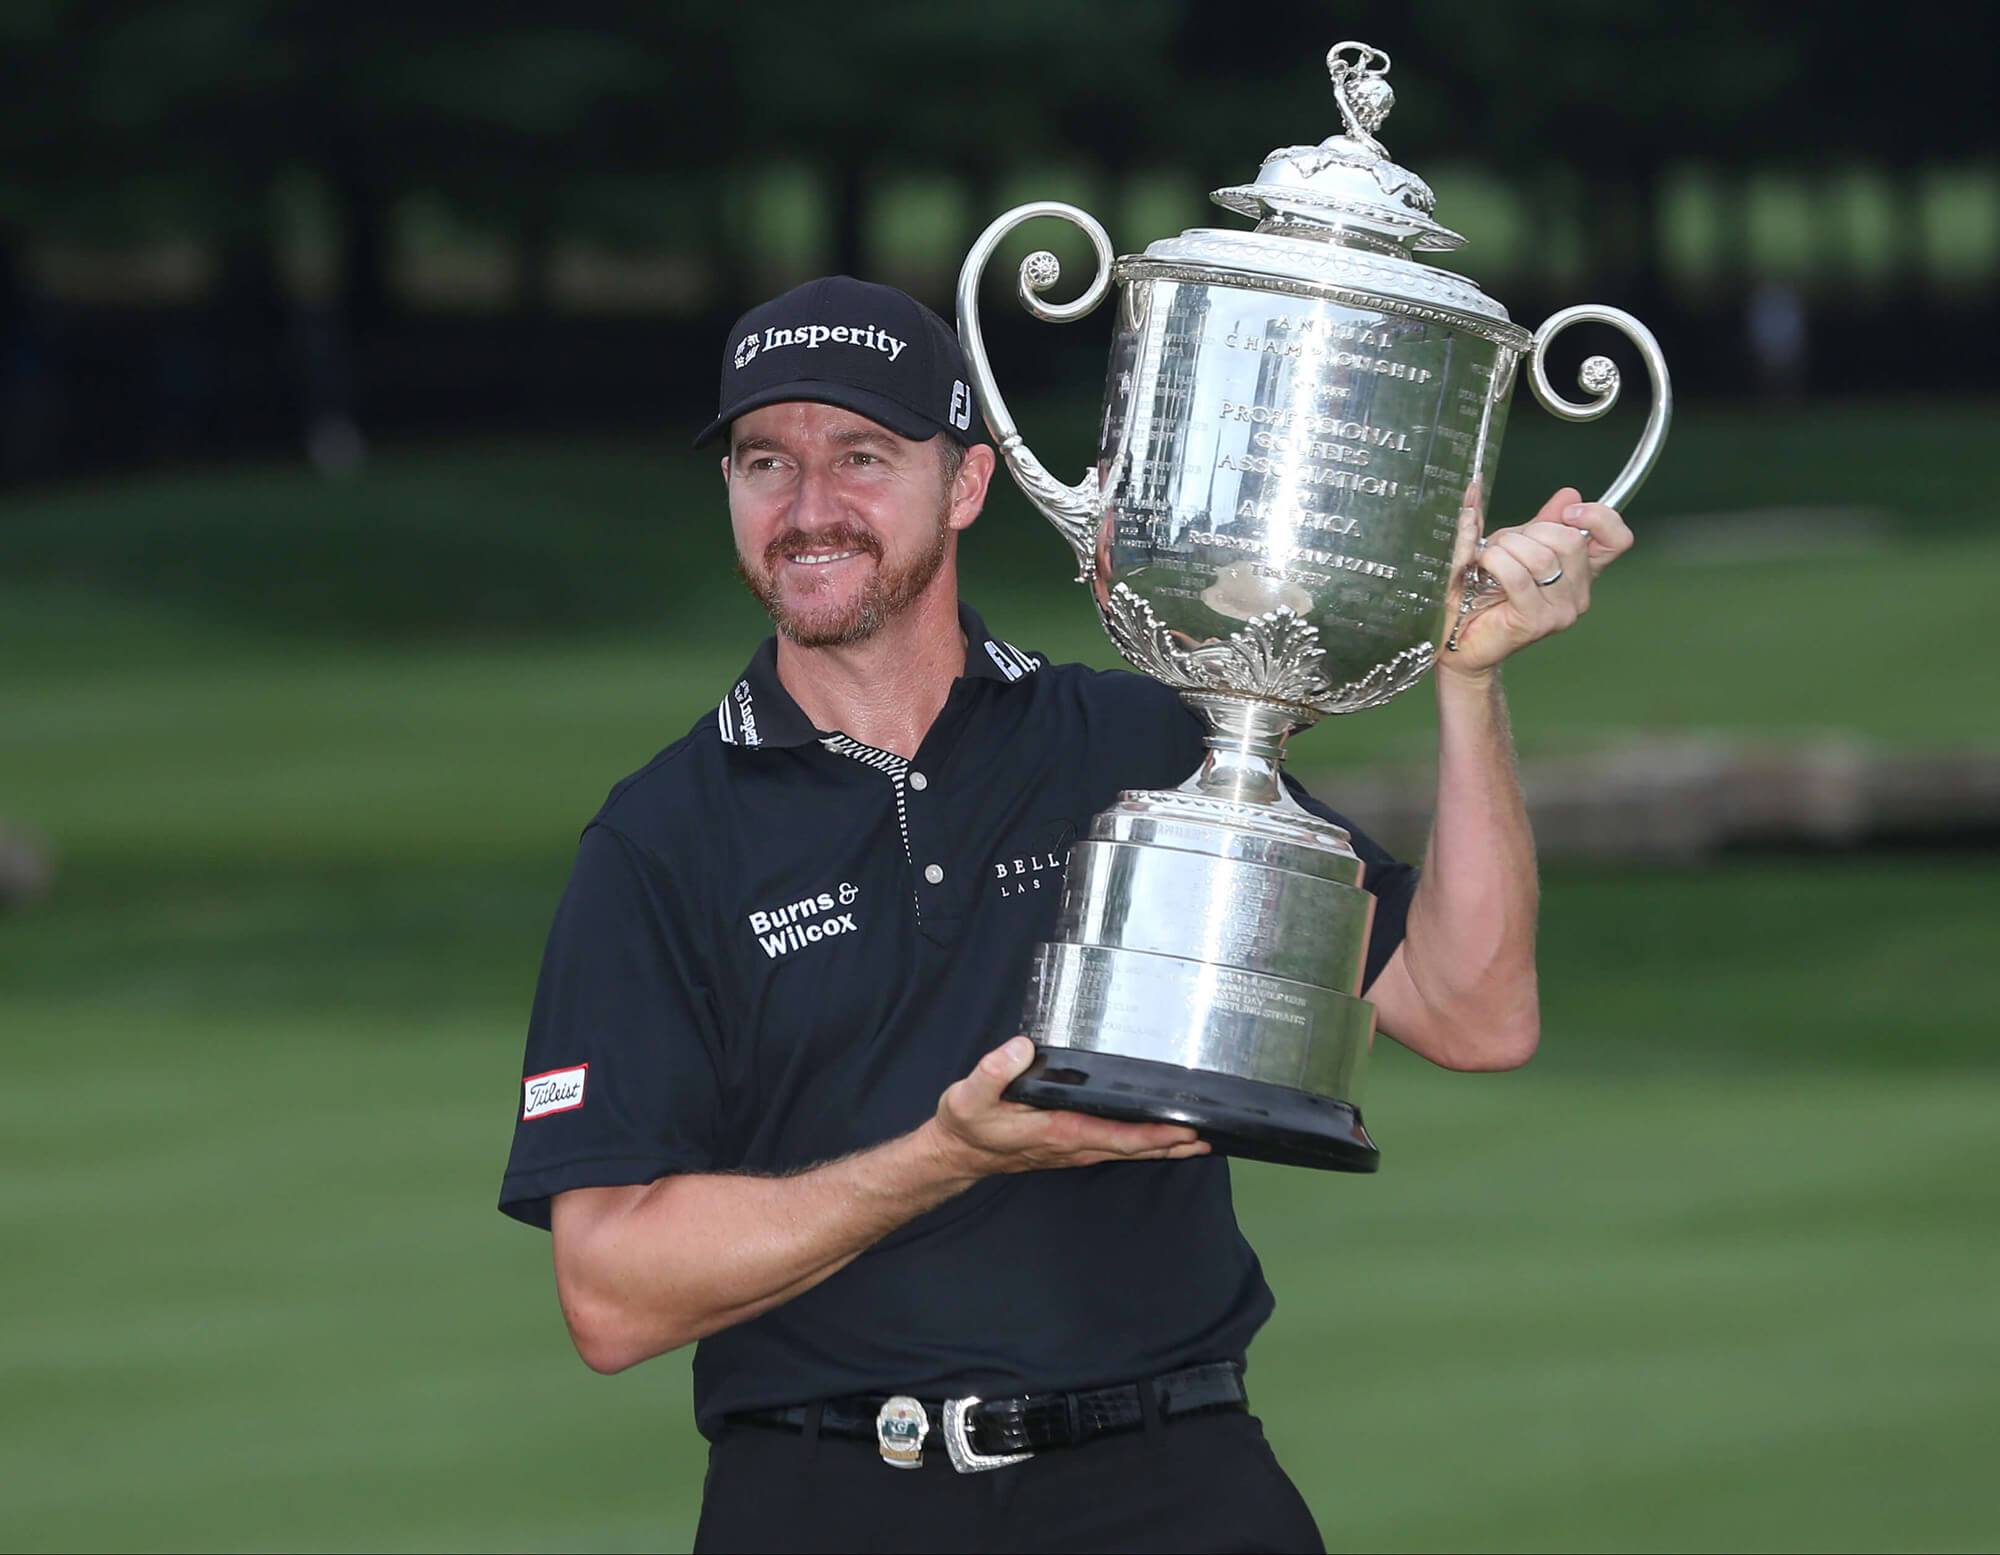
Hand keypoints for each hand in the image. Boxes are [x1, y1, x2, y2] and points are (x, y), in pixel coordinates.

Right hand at [929, 1036, 1209, 1177]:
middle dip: (1171, 1145)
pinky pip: (1116, 1147)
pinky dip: (1143, 1145)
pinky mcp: (1070, 1145)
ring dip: (1162, 1148)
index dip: (1152, 1135)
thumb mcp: (968, 1096)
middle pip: (1132, 1149)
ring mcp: (1073, 1149)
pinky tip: (1158, 1139)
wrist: (957, 1153)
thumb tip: (1022, 1047)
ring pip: (1127, 1151)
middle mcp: (1072, 1145)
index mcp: (1057, 1132)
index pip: (1115, 1137)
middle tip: (1210, 1136)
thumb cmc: (967, 1125)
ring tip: (1198, 1142)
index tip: (1184, 1130)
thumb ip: (993, 1071)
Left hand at [1443, 486, 1632, 675]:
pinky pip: (1519, 577)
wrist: (1459, 633)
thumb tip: (1569, 494)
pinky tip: (1482, 565)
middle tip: (1504, 544)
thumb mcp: (1517, 544)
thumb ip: (1543, 521)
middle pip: (1571, 540)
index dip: (1599, 517)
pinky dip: (1495, 562)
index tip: (1568, 512)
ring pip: (1542, 557)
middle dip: (1530, 531)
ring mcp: (1561, 611)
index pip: (1617, 540)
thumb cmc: (1485, 589)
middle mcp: (1579, 593)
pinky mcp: (1536, 622)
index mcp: (1582, 571)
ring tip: (1488, 557)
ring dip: (1506, 546)